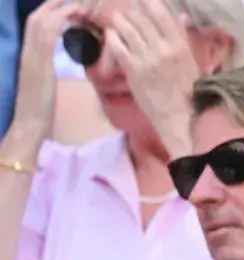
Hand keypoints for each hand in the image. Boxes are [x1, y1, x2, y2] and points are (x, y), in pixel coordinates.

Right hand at [9, 0, 79, 144]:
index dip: (49, 12)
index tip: (66, 6)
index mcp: (28, 56)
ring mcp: (31, 57)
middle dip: (53, 4)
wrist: (29, 125)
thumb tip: (51, 65)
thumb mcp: (43, 84)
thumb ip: (45, 70)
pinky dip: (59, 21)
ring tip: (77, 4)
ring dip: (58, 9)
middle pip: (36, 18)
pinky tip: (73, 16)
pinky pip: (47, 35)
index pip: (35, 26)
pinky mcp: (39, 65)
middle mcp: (28, 52)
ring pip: (40, 22)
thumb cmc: (40, 111)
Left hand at [104, 0, 201, 155]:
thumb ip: (182, 37)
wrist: (179, 116)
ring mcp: (146, 59)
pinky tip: (112, 34)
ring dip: (120, 21)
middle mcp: (162, 49)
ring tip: (118, 18)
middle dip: (132, 11)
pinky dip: (113, 37)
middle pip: (141, 19)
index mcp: (179, 46)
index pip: (161, 15)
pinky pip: (118, 47)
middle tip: (127, 9)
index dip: (149, 3)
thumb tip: (181, 16)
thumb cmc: (188, 90)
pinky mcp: (133, 70)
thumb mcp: (191, 61)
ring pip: (127, 30)